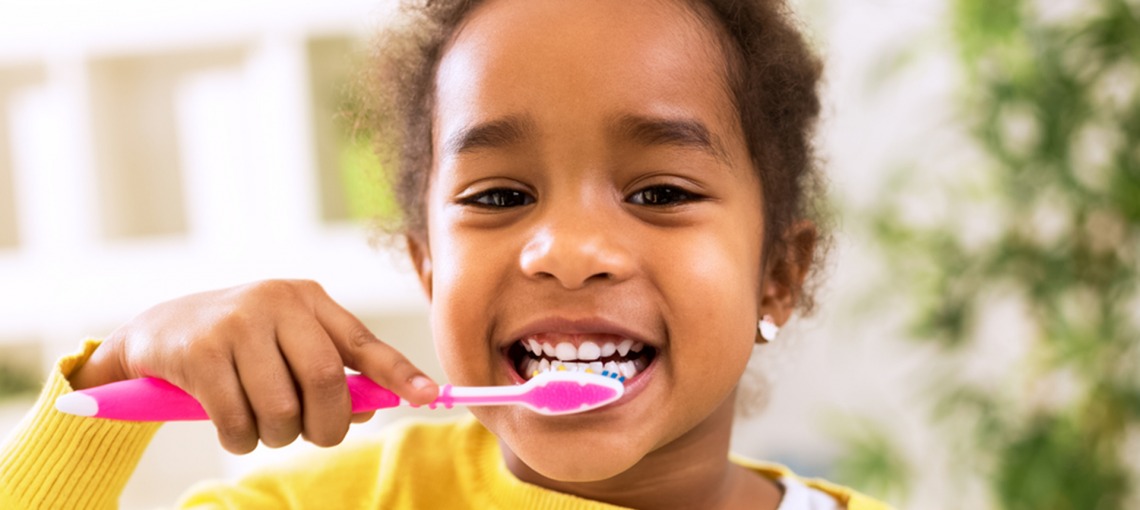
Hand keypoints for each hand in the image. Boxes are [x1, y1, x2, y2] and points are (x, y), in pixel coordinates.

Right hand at [69, 279, 437, 453]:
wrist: (156, 333)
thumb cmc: (238, 345)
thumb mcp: (287, 344)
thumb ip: (332, 371)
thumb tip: (374, 407)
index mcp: (308, 299)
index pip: (364, 342)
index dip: (399, 373)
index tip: (429, 396)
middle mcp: (277, 302)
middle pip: (327, 382)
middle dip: (326, 425)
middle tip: (312, 435)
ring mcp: (236, 323)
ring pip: (282, 409)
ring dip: (276, 436)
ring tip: (261, 426)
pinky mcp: (200, 352)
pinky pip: (238, 421)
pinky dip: (240, 439)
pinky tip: (230, 425)